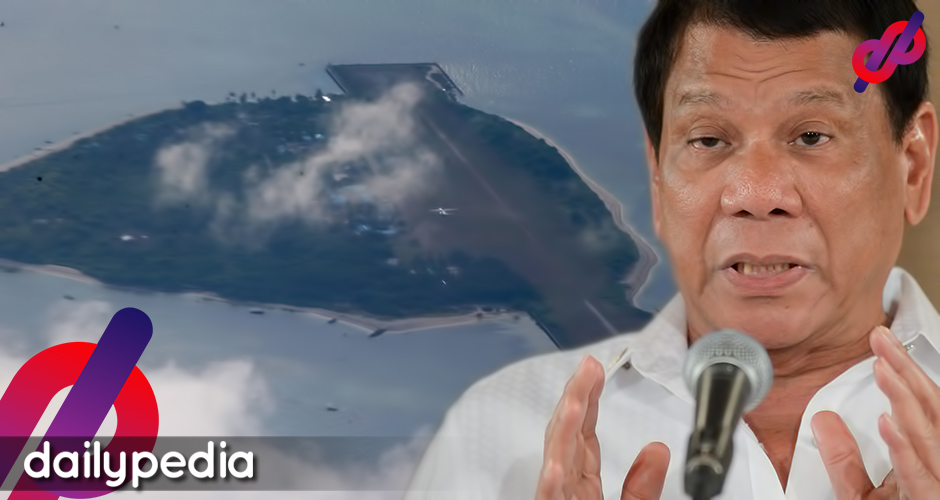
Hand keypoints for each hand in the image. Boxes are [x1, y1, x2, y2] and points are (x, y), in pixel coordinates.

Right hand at [536, 355, 669, 499]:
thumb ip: (643, 486)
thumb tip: (658, 450)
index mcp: (584, 485)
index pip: (584, 433)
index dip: (589, 399)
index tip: (595, 370)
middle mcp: (567, 486)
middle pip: (568, 435)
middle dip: (576, 397)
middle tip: (588, 365)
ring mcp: (556, 498)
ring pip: (557, 459)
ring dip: (565, 428)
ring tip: (575, 402)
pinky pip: (550, 497)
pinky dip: (551, 482)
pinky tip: (555, 466)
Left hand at [812, 326, 939, 498]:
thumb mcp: (862, 495)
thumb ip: (845, 460)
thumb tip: (823, 422)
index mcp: (926, 461)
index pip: (921, 407)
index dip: (903, 371)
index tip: (879, 342)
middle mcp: (937, 470)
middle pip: (930, 412)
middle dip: (906, 373)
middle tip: (881, 340)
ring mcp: (936, 487)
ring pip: (929, 437)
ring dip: (906, 400)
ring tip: (883, 368)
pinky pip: (919, 478)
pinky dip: (905, 450)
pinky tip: (889, 423)